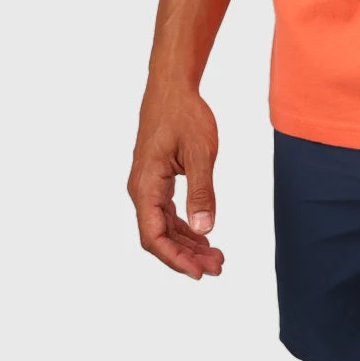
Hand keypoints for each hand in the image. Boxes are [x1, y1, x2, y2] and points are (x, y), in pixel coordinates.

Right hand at [128, 83, 224, 279]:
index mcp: (145, 186)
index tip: (200, 273)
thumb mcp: (200, 152)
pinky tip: (204, 236)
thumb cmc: (184, 114)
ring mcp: (148, 186)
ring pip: (164, 227)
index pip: (154, 237)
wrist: (172, 88)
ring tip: (217, 256)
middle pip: (159, 237)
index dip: (175, 259)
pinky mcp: (157, 180)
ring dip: (188, 244)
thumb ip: (202, 191)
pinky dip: (185, 228)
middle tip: (218, 266)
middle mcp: (141, 190)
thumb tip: (205, 229)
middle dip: (187, 256)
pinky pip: (167, 213)